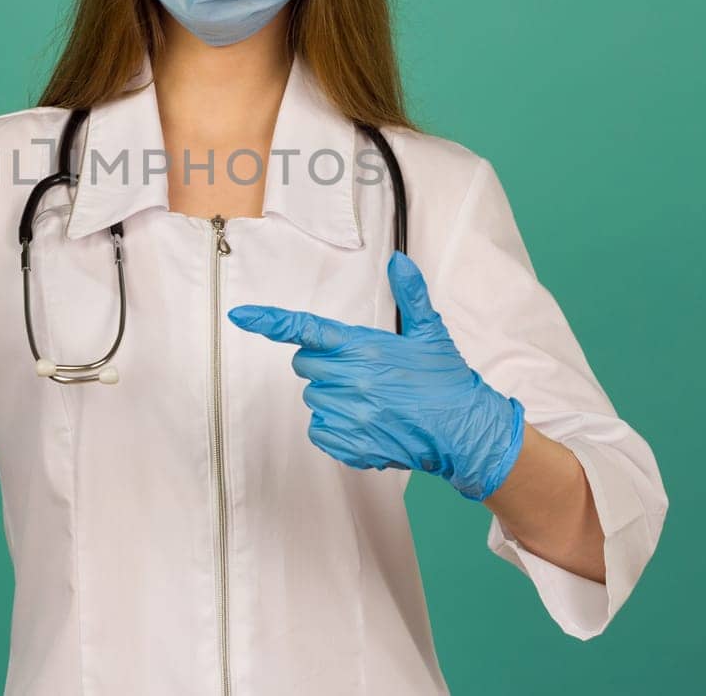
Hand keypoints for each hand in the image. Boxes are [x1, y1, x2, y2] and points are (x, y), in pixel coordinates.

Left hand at [227, 250, 524, 500]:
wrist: (465, 431)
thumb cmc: (447, 380)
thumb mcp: (430, 333)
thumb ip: (411, 294)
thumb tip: (398, 260)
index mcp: (365, 347)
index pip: (306, 329)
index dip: (270, 321)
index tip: (240, 316)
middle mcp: (353, 379)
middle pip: (304, 365)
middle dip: (324, 365)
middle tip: (360, 371)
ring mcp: (351, 414)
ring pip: (313, 399)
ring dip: (333, 397)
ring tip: (372, 399)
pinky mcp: (352, 445)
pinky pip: (320, 431)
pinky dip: (336, 428)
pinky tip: (367, 423)